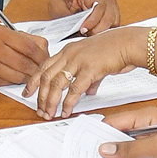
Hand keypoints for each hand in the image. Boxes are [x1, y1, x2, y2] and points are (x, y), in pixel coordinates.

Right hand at [0, 25, 47, 86]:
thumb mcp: (4, 32)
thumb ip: (26, 39)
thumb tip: (45, 50)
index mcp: (0, 34)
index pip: (30, 48)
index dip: (42, 56)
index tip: (46, 60)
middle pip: (25, 65)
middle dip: (36, 70)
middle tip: (39, 70)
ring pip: (17, 77)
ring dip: (25, 78)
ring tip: (26, 74)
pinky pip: (6, 83)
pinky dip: (12, 81)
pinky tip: (11, 76)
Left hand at [23, 26, 143, 118]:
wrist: (129, 43)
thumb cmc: (114, 50)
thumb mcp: (95, 62)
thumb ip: (89, 77)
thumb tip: (87, 91)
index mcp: (67, 51)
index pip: (44, 66)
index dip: (34, 81)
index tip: (27, 93)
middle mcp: (69, 54)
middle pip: (46, 77)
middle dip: (41, 96)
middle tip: (39, 110)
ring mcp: (78, 61)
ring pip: (56, 84)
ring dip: (51, 101)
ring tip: (49, 113)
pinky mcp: (90, 69)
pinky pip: (74, 89)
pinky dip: (68, 102)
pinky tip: (66, 111)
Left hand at [48, 0, 118, 34]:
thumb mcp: (58, 2)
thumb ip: (62, 14)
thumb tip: (67, 28)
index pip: (99, 9)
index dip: (91, 22)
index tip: (82, 30)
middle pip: (108, 18)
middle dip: (97, 30)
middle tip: (86, 35)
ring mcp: (112, 4)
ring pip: (113, 22)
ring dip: (103, 31)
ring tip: (91, 34)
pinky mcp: (114, 10)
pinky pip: (115, 24)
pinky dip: (107, 30)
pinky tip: (97, 31)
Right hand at [97, 107, 156, 157]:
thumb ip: (132, 148)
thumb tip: (105, 149)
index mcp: (147, 117)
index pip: (115, 122)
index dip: (97, 132)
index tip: (81, 142)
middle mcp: (147, 131)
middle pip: (118, 139)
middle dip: (103, 149)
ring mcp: (152, 148)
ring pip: (127, 155)